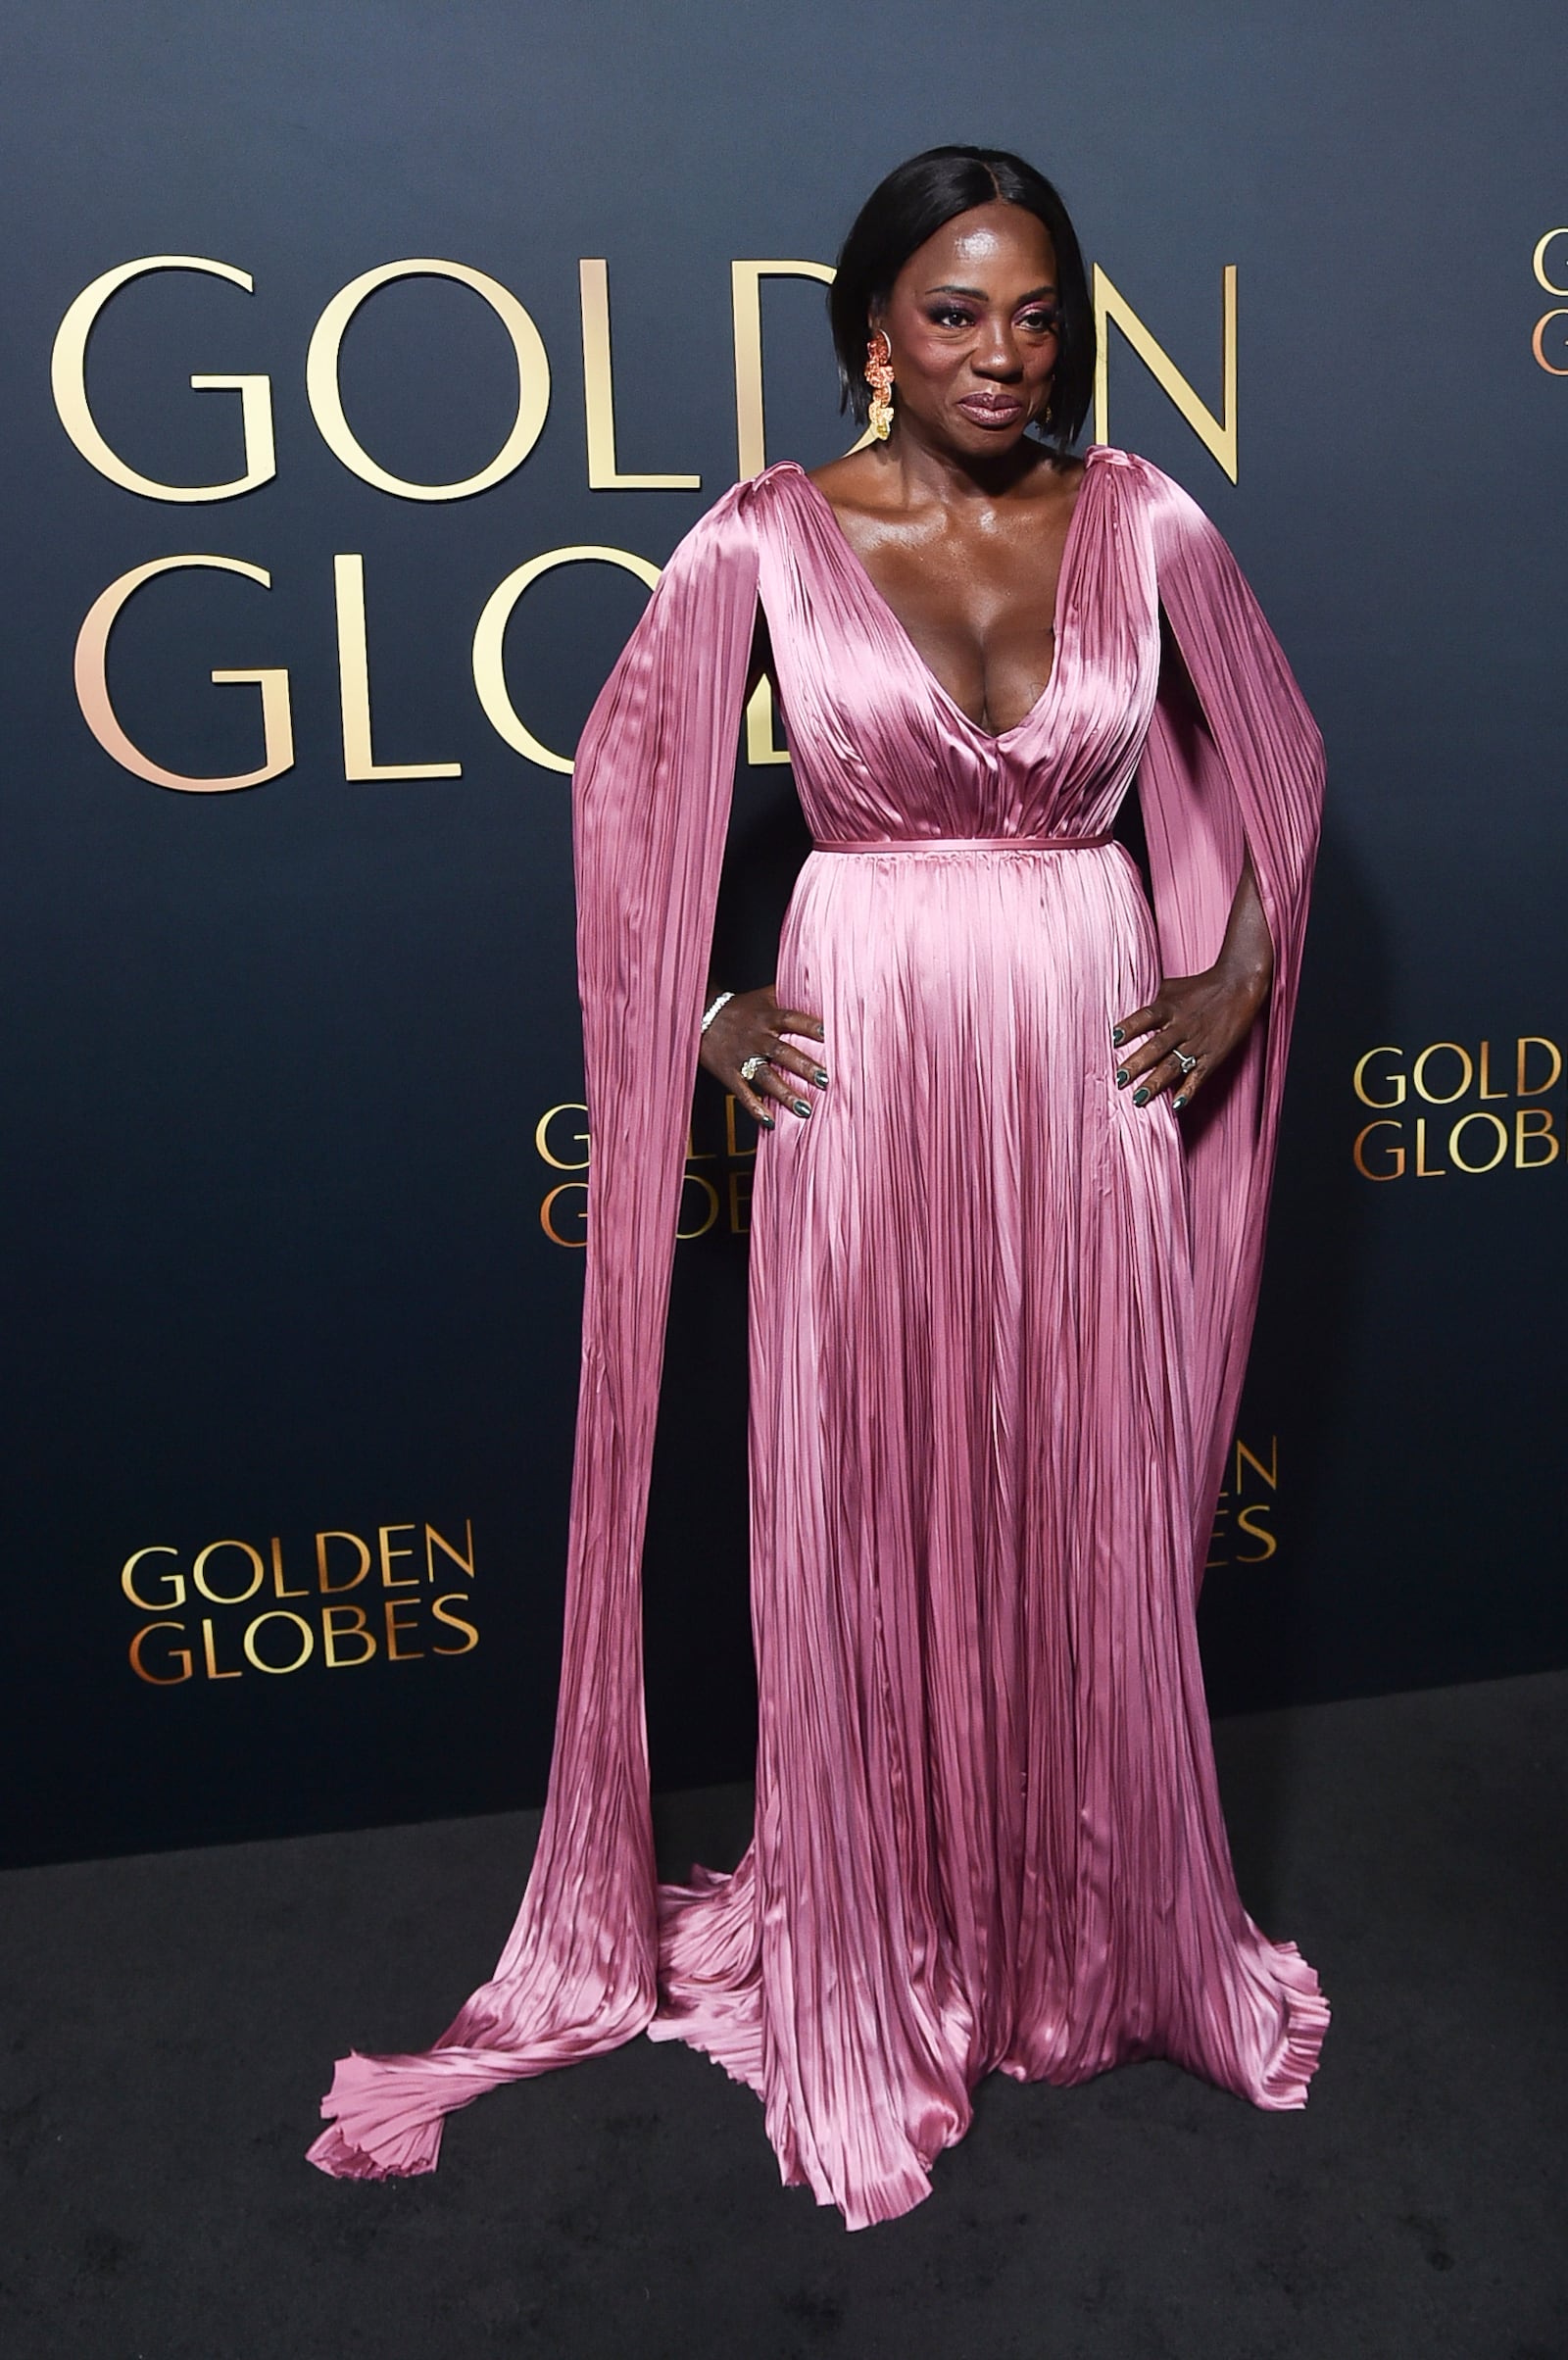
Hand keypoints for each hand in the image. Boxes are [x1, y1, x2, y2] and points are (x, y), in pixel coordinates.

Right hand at [699, 985, 827, 1128]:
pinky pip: (742, 1092)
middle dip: (803, 1066)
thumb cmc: (739, 1008)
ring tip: (805, 1109)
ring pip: (766, 1076)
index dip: (808, 1025)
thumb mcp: (763, 996)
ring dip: (785, 1093)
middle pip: (781, 1051)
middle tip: (824, 1079)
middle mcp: (756, 1037)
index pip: (790, 1019)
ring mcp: (742, 1056)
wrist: (701, 1016)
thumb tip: (816, 985)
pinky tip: (770, 1121)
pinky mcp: (729, 1073)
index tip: (828, 1034)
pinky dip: (755, 1108)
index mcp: (766, 1016)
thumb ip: (787, 994)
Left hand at [1113, 957, 1269, 1111]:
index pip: (1146, 1017)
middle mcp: (1181, 1026)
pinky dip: (1188, 1091)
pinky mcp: (1213, 1055)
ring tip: (1138, 1098)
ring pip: (1173, 1065)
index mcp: (1169, 1007)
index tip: (1114, 1039)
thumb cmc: (1200, 986)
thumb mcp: (1171, 987)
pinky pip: (1199, 1076)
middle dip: (1137, 1064)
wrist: (1238, 986)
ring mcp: (1197, 1043)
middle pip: (1156, 1047)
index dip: (1129, 1028)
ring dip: (1155, 1083)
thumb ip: (1149, 999)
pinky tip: (1176, 1105)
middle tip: (1119, 1079)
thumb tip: (1123, 1005)